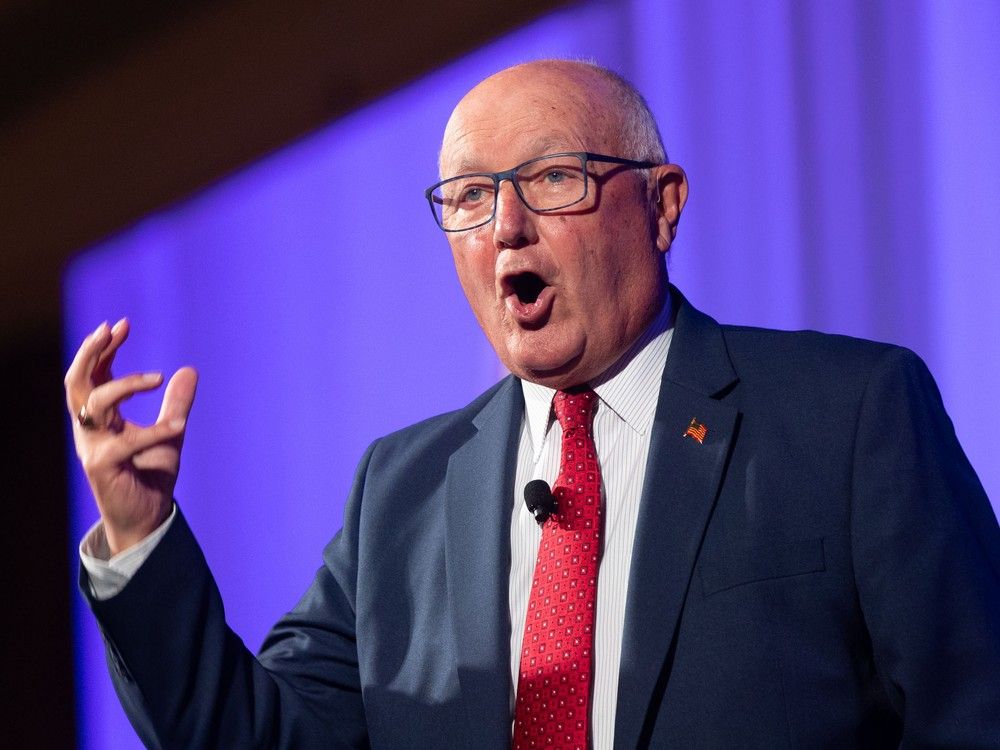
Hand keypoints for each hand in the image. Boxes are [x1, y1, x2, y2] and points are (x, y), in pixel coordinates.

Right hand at [65, 319, 197, 554]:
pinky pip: (126, 441)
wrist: (148, 517)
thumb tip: (189, 370)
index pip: (92, 374)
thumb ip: (176, 404)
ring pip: (94, 402)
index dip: (102, 348)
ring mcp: (92, 447)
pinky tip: (179, 427)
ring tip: (158, 378)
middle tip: (112, 328)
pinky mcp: (103, 467)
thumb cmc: (150, 475)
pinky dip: (155, 430)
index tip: (123, 324)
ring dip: (125, 384)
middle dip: (90, 352)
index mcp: (100, 418)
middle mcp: (90, 429)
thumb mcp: (171, 432)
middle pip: (76, 382)